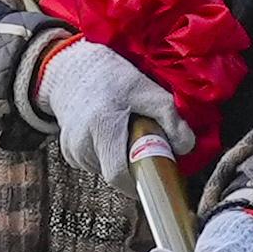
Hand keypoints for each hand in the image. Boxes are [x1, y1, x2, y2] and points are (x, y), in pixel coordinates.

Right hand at [37, 39, 195, 190]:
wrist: (71, 67)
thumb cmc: (110, 76)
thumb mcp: (145, 88)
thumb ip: (170, 116)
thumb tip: (186, 147)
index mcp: (102, 126)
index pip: (118, 175)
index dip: (139, 184)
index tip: (154, 179)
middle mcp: (81, 143)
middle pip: (115, 174)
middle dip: (132, 165)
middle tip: (142, 144)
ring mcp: (71, 149)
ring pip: (105, 170)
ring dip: (119, 159)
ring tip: (123, 133)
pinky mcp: (67, 151)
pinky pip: (93, 164)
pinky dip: (105, 155)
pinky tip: (107, 134)